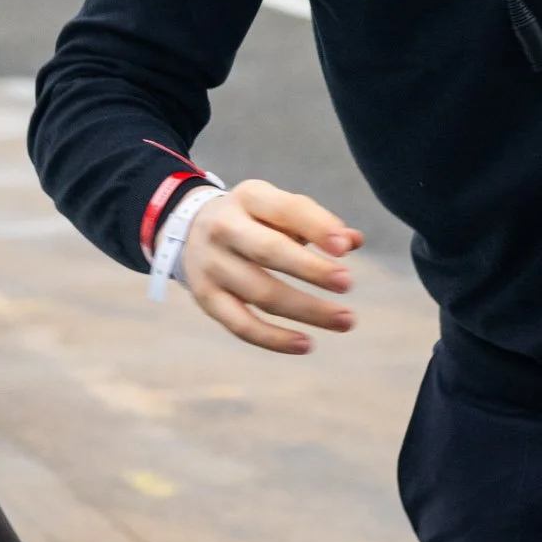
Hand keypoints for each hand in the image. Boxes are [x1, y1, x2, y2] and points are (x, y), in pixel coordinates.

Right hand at [180, 179, 361, 353]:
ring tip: (346, 320)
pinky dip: (274, 339)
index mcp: (249, 197)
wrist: (187, 229)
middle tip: (348, 282)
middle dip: (311, 269)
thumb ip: (315, 223)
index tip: (345, 247)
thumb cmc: (252, 219)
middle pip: (269, 250)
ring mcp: (213, 266)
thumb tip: (353, 241)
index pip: (285, 209)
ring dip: (307, 309)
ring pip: (261, 293)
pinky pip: (241, 325)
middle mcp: (225, 228)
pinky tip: (307, 344)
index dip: (316, 227)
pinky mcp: (207, 299)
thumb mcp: (277, 207)